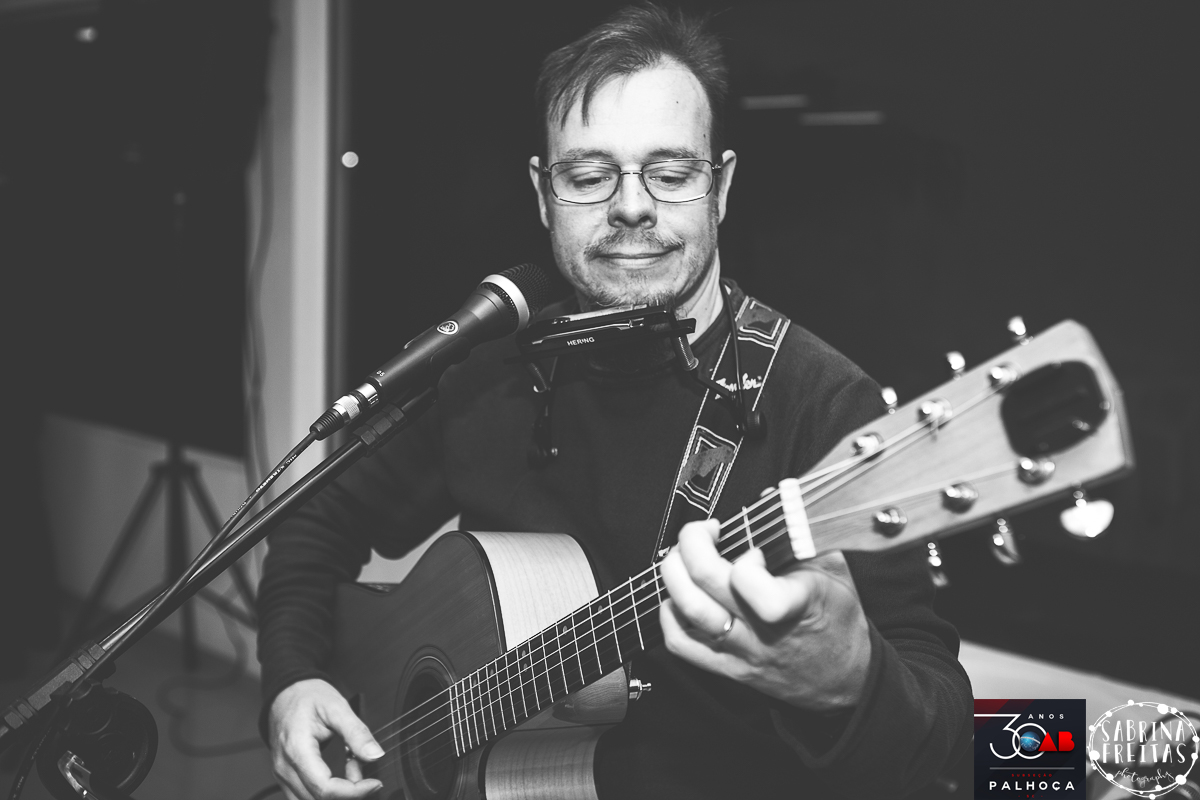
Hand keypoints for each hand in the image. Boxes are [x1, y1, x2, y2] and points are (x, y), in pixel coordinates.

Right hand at [269, 678, 384, 799]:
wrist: (286, 692)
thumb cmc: (308, 696)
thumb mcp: (337, 707)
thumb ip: (356, 733)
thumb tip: (375, 755)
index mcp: (297, 750)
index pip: (325, 788)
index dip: (354, 792)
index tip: (375, 783)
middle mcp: (284, 768)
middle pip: (319, 799)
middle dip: (348, 790)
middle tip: (362, 767)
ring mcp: (282, 775)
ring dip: (337, 792)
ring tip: (351, 767)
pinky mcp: (285, 777)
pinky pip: (305, 795)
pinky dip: (327, 791)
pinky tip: (340, 773)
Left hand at [659, 519, 871, 711]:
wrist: (844, 677)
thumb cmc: (838, 618)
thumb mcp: (835, 569)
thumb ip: (803, 534)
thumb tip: (767, 498)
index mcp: (798, 605)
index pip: (759, 591)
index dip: (746, 563)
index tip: (753, 550)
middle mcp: (764, 631)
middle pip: (707, 584)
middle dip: (693, 542)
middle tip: (704, 532)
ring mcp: (742, 651)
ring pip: (689, 610)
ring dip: (675, 572)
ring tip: (685, 556)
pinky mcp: (727, 667)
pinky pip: (680, 644)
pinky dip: (668, 613)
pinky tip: (679, 594)